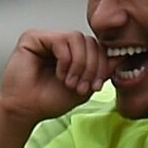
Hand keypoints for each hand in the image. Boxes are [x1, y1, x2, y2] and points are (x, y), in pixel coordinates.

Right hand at [0, 29, 117, 124]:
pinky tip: (60, 74)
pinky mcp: (33, 38)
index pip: (96, 47)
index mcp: (71, 53)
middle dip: (92, 66)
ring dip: (80, 64)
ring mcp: (46, 38)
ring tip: (70, 82)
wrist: (25, 110)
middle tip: (83, 86)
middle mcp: (59, 43)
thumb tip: (122, 55)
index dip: (102, 64)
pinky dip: (66, 60)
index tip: (98, 85)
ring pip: (78, 38)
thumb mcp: (84, 86)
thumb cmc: (48, 100)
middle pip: (89, 41)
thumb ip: (101, 71)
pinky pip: (62, 40)